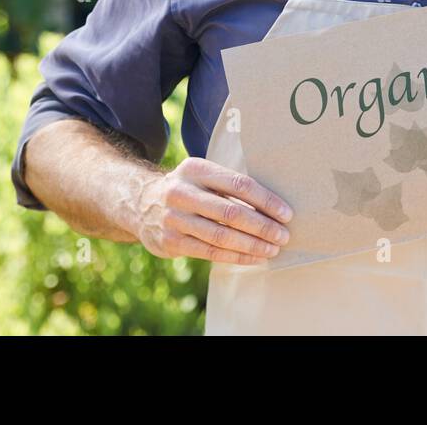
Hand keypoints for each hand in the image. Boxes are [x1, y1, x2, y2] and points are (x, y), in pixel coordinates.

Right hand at [133, 157, 294, 264]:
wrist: (140, 203)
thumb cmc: (188, 188)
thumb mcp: (202, 175)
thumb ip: (229, 185)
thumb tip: (273, 205)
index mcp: (196, 169)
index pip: (238, 184)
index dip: (266, 200)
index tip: (286, 213)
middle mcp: (182, 192)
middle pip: (231, 212)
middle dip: (262, 226)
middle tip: (283, 235)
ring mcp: (174, 219)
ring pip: (221, 236)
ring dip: (252, 245)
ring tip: (273, 249)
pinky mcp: (171, 242)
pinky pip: (210, 252)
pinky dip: (237, 256)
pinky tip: (255, 258)